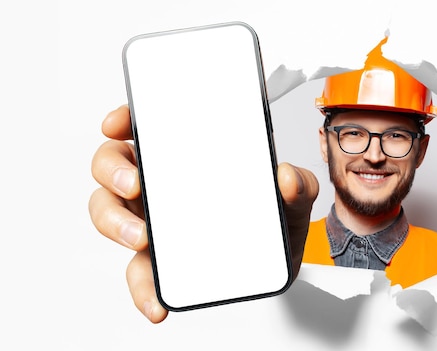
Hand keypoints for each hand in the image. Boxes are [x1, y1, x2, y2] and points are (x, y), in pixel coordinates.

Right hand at [88, 105, 318, 322]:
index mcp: (186, 158)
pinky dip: (142, 289)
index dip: (124, 120)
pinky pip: (139, 272)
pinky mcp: (159, 260)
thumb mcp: (293, 199)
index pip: (146, 128)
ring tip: (142, 238)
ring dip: (115, 224)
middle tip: (136, 185)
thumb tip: (287, 178)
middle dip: (113, 171)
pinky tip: (156, 302)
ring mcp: (155, 221)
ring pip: (109, 213)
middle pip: (113, 165)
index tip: (117, 124)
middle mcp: (163, 186)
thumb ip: (299, 185)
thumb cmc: (274, 220)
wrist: (278, 266)